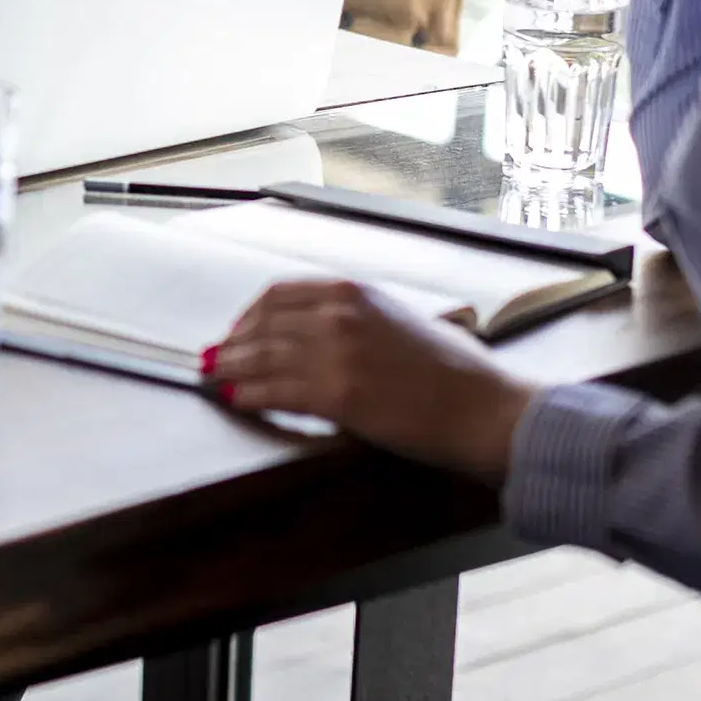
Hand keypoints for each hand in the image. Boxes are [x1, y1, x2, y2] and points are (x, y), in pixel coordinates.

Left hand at [207, 280, 535, 483]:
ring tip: (216, 379)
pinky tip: (237, 399)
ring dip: (230, 368)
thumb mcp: (401, 320)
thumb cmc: (456, 371)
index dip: (249, 316)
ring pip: (260, 357)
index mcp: (354, 291)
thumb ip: (357, 318)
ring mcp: (335, 353)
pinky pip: (273, 391)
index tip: (237, 331)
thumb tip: (317, 332)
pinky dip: (247, 395)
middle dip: (232, 343)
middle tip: (216, 358)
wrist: (485, 408)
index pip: (279, 294)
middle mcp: (339, 314)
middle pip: (262, 324)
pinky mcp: (336, 395)